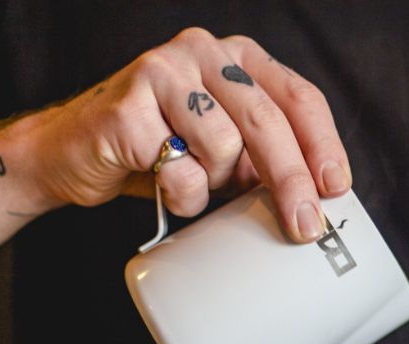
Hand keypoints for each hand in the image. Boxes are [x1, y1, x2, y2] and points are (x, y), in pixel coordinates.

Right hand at [28, 28, 350, 241]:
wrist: (71, 153)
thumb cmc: (158, 152)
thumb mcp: (223, 148)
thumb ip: (262, 154)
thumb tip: (316, 199)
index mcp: (236, 57)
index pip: (298, 96)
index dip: (323, 145)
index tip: (336, 189)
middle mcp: (203, 52)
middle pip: (268, 122)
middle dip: (291, 182)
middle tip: (304, 227)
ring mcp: (162, 72)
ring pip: (223, 146)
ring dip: (213, 184)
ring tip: (190, 180)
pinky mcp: (127, 105)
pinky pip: (179, 168)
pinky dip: (180, 193)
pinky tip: (160, 183)